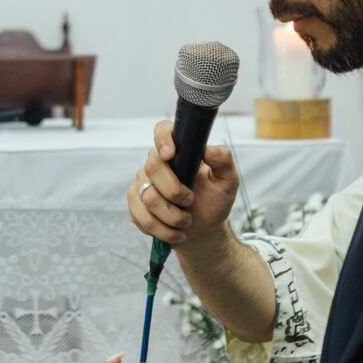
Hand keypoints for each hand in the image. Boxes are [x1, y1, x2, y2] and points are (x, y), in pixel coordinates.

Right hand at [128, 121, 240, 248]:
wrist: (202, 229)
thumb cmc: (214, 200)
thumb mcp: (227, 181)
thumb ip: (224, 161)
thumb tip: (209, 149)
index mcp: (179, 150)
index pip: (162, 130)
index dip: (163, 139)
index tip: (171, 154)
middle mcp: (157, 163)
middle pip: (152, 167)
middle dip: (174, 191)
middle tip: (190, 201)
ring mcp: (142, 183)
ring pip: (148, 197)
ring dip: (172, 216)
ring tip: (186, 221)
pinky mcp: (135, 204)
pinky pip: (142, 216)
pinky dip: (162, 229)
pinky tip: (175, 232)